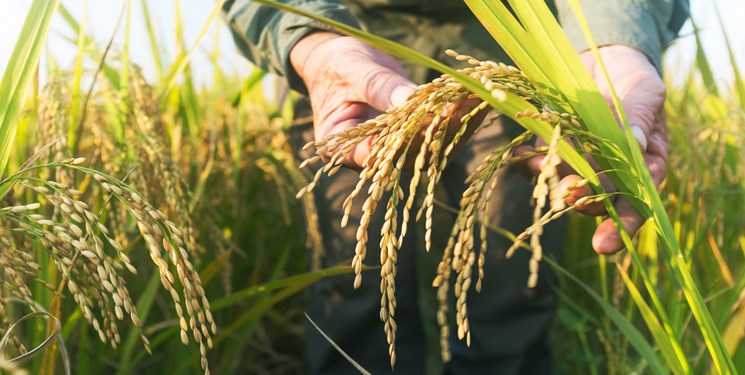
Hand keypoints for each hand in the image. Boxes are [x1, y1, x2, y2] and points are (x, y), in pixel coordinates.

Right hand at [290, 32, 483, 167]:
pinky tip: (476, 97)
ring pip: (430, 147)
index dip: (405, 140)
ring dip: (458, 123)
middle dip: (441, 128)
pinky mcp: (414, 138)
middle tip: (467, 104)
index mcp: (343, 148)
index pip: (376, 154)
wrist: (339, 63)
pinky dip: (458, 115)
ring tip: (480, 97)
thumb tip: (410, 101)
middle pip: (409, 152)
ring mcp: (395, 150)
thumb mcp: (352, 70)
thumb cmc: (336, 66)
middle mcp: (371, 158)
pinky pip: (438, 132)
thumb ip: (378, 88)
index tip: (432, 119)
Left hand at [521, 45, 667, 253]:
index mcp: (643, 166)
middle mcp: (610, 172)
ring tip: (540, 171)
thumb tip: (636, 141)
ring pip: (565, 184)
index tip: (603, 246)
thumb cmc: (634, 77)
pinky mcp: (552, 148)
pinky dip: (530, 164)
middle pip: (598, 199)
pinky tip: (523, 157)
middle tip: (568, 194)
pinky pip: (539, 165)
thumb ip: (639, 116)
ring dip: (552, 183)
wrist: (601, 58)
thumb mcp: (645, 91)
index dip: (622, 227)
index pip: (637, 204)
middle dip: (582, 201)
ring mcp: (578, 162)